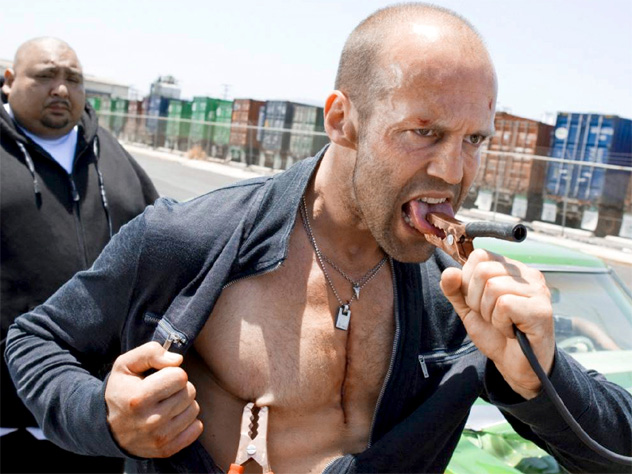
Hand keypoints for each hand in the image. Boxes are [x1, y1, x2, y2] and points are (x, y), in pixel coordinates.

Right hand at [105, 342, 202, 457]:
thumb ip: (150, 352)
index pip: (180, 376)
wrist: (108, 428)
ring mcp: (159, 438)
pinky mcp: (166, 450)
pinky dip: (187, 421)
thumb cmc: (122, 391)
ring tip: (165, 404)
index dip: (172, 373)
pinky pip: (196, 428)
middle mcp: (149, 421)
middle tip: (162, 392)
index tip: (160, 378)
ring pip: (194, 409)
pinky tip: (171, 418)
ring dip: (183, 404)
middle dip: (179, 388)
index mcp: (138, 398)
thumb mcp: (126, 365)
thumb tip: (177, 360)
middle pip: (189, 392)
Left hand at [440, 249, 554, 398]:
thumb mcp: (468, 309)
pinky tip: (511, 330)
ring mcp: (538, 290)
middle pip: (483, 270)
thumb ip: (455, 289)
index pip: (480, 255)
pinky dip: (499, 322)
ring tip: (502, 323)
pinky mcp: (541, 309)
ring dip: (488, 312)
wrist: (515, 365)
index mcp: (511, 269)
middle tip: (490, 315)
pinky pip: (504, 305)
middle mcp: (528, 274)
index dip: (469, 280)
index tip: (478, 301)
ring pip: (492, 286)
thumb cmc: (496, 334)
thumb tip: (449, 272)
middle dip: (475, 299)